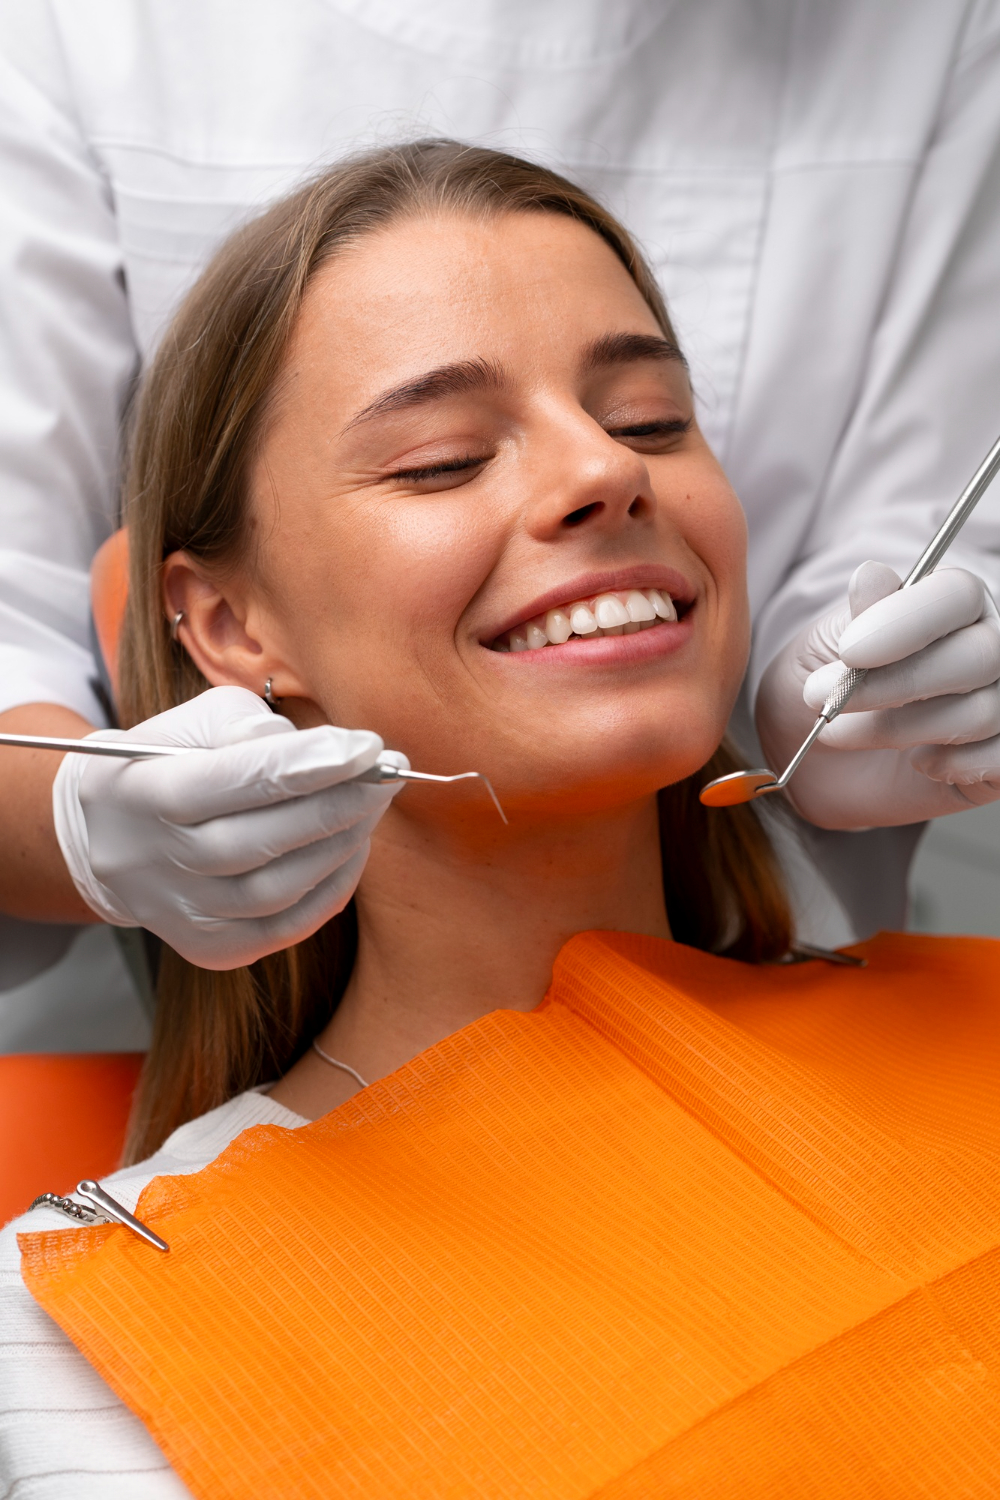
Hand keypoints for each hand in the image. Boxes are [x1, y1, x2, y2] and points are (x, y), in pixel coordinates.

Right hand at [52, 686, 407, 968]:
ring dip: (341, 845)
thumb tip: (327, 751)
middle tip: (386, 776)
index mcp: (146, 793)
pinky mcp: (210, 949)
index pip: (240, 779)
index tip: (370, 746)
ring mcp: (183, 914)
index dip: (313, 763)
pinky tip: (353, 848)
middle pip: (264, 840)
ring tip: (372, 806)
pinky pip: (288, 926)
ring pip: (281, 889)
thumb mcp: (192, 723)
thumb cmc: (167, 763)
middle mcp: (157, 863)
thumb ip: (251, 726)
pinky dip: (332, 888)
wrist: (110, 838)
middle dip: (339, 804)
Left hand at [755, 562, 999, 828]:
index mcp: (952, 602)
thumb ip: (858, 615)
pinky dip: (952, 764)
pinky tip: (917, 763)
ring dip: (901, 729)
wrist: (821, 758)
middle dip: (896, 684)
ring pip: (982, 711)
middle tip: (829, 701)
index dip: (906, 621)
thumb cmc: (827, 686)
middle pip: (980, 655)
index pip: (957, 595)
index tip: (849, 652)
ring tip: (842, 733)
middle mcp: (990, 644)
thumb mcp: (824, 646)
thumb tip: (871, 574)